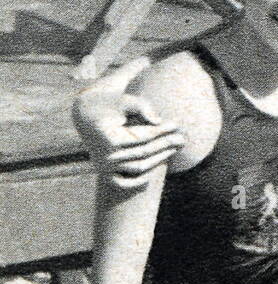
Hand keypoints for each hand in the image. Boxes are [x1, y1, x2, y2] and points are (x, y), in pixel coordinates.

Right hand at [73, 57, 185, 189]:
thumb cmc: (111, 104)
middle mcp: (104, 155)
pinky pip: (124, 183)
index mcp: (108, 138)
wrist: (89, 115)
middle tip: (183, 138)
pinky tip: (156, 171)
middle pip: (144, 153)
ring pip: (139, 167)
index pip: (142, 137)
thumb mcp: (123, 100)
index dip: (161, 131)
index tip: (177, 124)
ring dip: (159, 159)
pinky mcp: (105, 173)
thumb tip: (158, 121)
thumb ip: (140, 106)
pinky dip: (139, 181)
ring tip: (174, 148)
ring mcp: (104, 166)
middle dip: (165, 145)